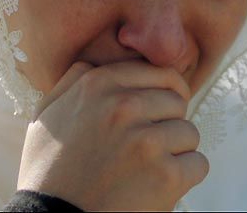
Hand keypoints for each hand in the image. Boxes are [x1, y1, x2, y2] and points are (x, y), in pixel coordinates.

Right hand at [16, 61, 208, 210]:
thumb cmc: (48, 171)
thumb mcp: (47, 115)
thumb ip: (74, 81)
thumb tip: (96, 60)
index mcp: (98, 85)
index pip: (161, 73)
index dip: (167, 92)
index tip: (163, 110)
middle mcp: (124, 106)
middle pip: (178, 102)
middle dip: (168, 123)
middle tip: (147, 147)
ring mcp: (147, 141)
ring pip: (190, 133)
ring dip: (175, 152)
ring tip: (147, 169)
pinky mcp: (166, 176)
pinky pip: (198, 164)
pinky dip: (184, 177)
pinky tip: (158, 186)